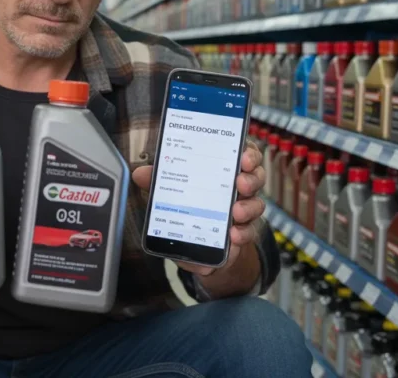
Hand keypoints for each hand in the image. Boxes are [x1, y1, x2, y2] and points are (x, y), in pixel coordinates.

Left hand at [132, 142, 265, 276]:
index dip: (248, 151)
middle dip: (251, 177)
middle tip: (241, 182)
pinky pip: (250, 231)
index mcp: (223, 169)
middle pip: (255, 175)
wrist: (198, 247)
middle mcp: (238, 187)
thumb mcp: (171, 194)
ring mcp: (243, 210)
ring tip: (236, 212)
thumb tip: (140, 173)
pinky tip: (233, 234)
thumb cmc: (189, 209)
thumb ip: (159, 182)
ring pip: (257, 203)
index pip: (243, 153)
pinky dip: (243, 233)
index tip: (243, 155)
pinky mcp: (242, 233)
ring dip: (248, 206)